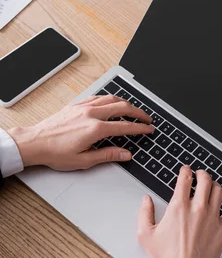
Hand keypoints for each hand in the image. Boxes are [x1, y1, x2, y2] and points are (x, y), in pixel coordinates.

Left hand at [8, 94, 154, 170]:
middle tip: (147, 118)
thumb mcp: (84, 160)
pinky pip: (98, 97)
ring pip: (111, 98)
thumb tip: (125, 154)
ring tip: (133, 109)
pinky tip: (112, 103)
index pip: (125, 126)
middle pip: (122, 107)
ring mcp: (83, 107)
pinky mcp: (76, 105)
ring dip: (126, 103)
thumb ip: (108, 155)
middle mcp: (91, 114)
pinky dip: (110, 99)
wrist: (35, 143)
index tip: (149, 129)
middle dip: (138, 112)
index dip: (140, 128)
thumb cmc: (55, 153)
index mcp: (95, 129)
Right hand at [138, 166, 221, 257]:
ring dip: (214, 186)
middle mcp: (197, 209)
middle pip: (205, 180)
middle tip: (199, 174)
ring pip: (219, 191)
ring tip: (211, 187)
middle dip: (201, 174)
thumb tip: (146, 199)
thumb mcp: (146, 234)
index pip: (185, 179)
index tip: (185, 170)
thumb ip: (145, 213)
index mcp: (178, 207)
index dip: (185, 171)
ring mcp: (212, 218)